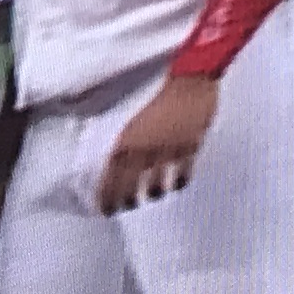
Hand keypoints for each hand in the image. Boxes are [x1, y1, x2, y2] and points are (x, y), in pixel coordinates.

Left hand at [96, 73, 219, 211]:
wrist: (188, 84)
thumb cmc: (161, 105)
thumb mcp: (136, 126)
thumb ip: (128, 148)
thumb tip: (118, 171)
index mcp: (127, 140)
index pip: (111, 175)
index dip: (106, 195)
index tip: (104, 209)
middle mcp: (143, 147)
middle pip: (128, 184)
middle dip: (125, 200)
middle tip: (125, 207)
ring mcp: (166, 149)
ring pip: (155, 184)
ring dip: (152, 193)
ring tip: (152, 194)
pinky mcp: (188, 148)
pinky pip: (181, 176)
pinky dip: (178, 184)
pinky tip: (176, 185)